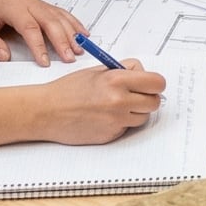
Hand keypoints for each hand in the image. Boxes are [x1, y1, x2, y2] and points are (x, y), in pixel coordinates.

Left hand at [0, 0, 84, 65]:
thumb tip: (5, 57)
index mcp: (12, 8)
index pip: (29, 27)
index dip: (39, 46)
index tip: (45, 62)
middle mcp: (29, 4)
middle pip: (50, 21)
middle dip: (62, 40)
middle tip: (70, 58)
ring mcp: (38, 4)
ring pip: (59, 17)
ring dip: (72, 33)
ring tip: (80, 49)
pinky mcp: (43, 6)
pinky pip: (62, 13)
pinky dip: (74, 23)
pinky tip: (82, 34)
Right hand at [36, 61, 166, 144]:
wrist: (47, 112)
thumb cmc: (69, 89)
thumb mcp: (98, 70)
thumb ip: (124, 71)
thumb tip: (145, 76)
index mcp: (117, 80)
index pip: (157, 82)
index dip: (155, 83)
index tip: (150, 84)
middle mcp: (119, 101)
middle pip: (154, 102)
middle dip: (148, 98)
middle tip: (136, 95)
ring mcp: (116, 121)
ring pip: (143, 117)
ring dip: (135, 112)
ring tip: (116, 105)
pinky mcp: (111, 135)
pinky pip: (127, 128)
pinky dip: (121, 123)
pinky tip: (104, 117)